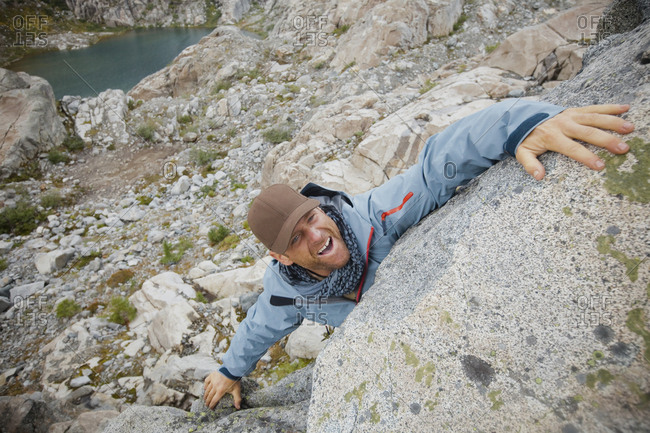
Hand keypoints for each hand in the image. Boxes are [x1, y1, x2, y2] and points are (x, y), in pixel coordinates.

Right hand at [203, 371, 241, 409]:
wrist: (232, 369)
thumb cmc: (235, 380)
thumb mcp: (237, 390)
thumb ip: (237, 399)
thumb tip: (238, 408)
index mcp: (221, 391)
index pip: (214, 400)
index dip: (212, 405)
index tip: (210, 408)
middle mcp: (215, 387)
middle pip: (210, 396)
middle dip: (207, 401)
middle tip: (206, 404)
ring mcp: (213, 381)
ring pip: (207, 389)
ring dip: (206, 395)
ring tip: (205, 398)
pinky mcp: (212, 375)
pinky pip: (206, 381)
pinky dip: (205, 385)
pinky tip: (205, 388)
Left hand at [516, 104, 634, 179]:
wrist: (521, 117)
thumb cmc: (526, 138)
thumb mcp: (522, 152)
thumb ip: (530, 164)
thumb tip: (539, 176)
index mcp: (552, 137)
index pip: (572, 148)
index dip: (586, 157)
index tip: (601, 165)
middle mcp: (563, 124)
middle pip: (588, 133)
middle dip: (606, 140)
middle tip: (623, 149)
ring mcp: (570, 115)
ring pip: (594, 118)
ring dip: (613, 122)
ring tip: (629, 128)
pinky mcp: (574, 110)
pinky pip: (594, 108)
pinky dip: (609, 107)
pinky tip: (625, 109)